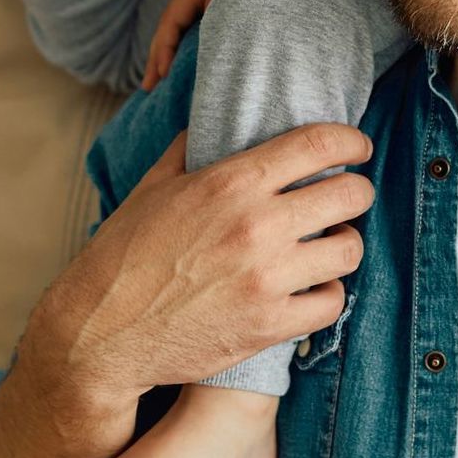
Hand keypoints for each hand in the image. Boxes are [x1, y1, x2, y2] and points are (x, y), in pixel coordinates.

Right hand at [29, 124, 374, 414]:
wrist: (101, 333)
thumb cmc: (124, 255)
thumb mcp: (154, 187)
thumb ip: (190, 150)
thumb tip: (210, 123)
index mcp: (231, 183)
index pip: (317, 143)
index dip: (349, 140)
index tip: (356, 146)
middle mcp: (256, 226)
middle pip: (350, 194)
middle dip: (356, 191)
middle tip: (346, 197)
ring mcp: (266, 279)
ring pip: (349, 249)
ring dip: (343, 243)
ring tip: (328, 244)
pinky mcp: (269, 326)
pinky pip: (333, 303)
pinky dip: (328, 294)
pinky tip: (312, 287)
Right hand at [145, 0, 239, 87]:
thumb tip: (213, 26)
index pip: (170, 25)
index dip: (164, 51)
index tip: (161, 75)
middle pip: (165, 30)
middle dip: (156, 58)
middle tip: (147, 87)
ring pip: (175, 27)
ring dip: (165, 51)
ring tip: (158, 78)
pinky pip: (188, 21)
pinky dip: (181, 40)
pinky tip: (185, 52)